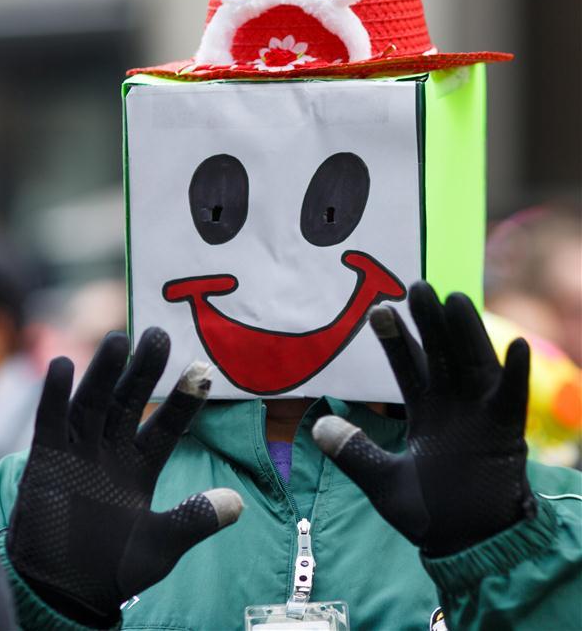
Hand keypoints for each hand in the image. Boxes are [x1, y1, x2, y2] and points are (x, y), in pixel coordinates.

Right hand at [7, 327, 241, 626]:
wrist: (63, 592)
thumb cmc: (113, 568)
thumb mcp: (160, 545)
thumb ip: (194, 520)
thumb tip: (238, 504)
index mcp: (143, 464)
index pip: (169, 424)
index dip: (184, 399)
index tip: (204, 372)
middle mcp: (112, 449)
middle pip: (130, 401)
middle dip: (144, 370)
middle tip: (158, 334)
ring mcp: (79, 451)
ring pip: (94, 402)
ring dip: (104, 373)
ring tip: (118, 340)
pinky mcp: (45, 460)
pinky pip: (49, 422)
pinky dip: (55, 395)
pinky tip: (64, 366)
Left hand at [313, 282, 535, 556]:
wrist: (468, 546)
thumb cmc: (429, 515)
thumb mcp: (382, 481)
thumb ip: (354, 453)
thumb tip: (317, 427)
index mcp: (425, 411)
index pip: (407, 366)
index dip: (394, 339)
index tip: (377, 311)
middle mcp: (453, 404)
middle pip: (440, 353)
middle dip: (428, 323)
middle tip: (416, 287)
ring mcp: (481, 414)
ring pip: (473, 363)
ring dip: (466, 333)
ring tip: (455, 298)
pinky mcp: (506, 432)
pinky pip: (512, 398)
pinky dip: (515, 373)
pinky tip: (516, 346)